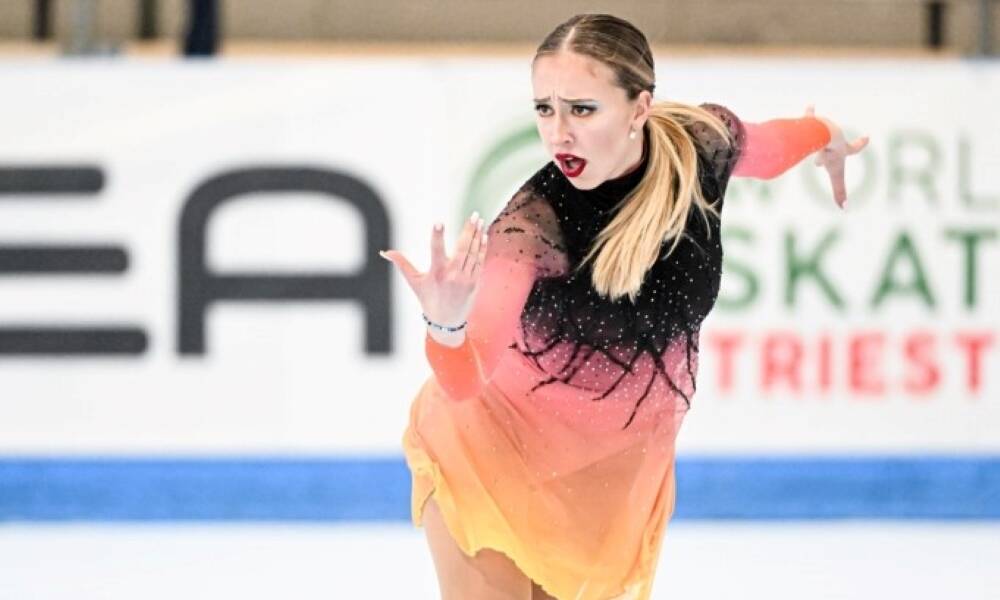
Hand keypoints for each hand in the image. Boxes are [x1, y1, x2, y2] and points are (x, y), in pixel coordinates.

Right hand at [380, 212, 487, 333]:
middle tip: (473, 214)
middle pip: (462, 248)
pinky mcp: (475, 281)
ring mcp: (466, 278)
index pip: (436, 250)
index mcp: (436, 273)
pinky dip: (482, 247)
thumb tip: (384, 252)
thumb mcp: (414, 282)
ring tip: (479, 219)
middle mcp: (452, 275)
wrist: (446, 322)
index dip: (437, 236)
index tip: (439, 222)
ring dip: (477, 235)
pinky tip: (484, 234)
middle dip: (468, 230)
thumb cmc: (428, 299)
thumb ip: (401, 264)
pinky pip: (480, 261)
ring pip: (473, 252)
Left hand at [806, 104, 869, 208]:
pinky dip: (809, 113)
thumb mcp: (836, 174)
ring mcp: (824, 129)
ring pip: (821, 134)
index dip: (860, 145)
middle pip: (834, 144)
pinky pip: (810, 116)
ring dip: (817, 137)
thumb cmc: (831, 153)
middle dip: (830, 150)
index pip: (852, 149)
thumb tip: (845, 209)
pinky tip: (810, 106)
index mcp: (842, 149)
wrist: (824, 134)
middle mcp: (834, 138)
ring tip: (809, 143)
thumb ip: (839, 191)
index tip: (867, 137)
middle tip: (821, 159)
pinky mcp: (812, 122)